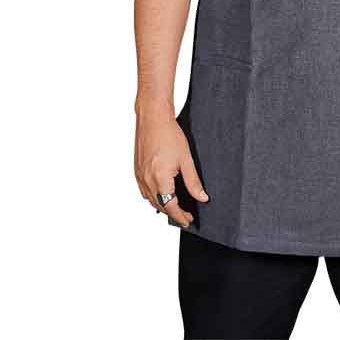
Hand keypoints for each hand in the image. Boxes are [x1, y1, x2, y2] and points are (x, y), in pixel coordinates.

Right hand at [134, 104, 208, 227]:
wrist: (153, 119)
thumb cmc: (169, 134)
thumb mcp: (186, 159)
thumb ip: (193, 181)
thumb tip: (202, 197)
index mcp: (160, 179)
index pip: (170, 207)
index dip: (180, 216)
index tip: (189, 220)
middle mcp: (146, 180)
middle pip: (160, 206)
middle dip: (173, 213)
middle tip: (186, 215)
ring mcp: (139, 176)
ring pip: (150, 200)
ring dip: (162, 206)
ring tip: (176, 207)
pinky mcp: (136, 171)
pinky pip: (144, 191)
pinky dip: (153, 196)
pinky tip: (161, 194)